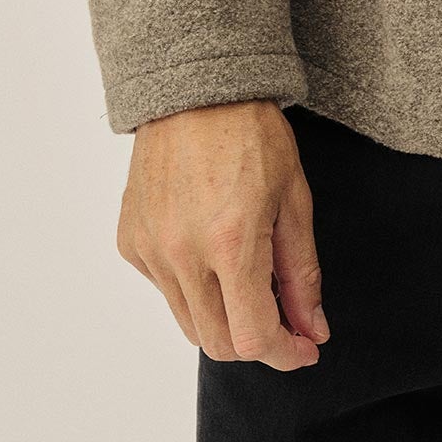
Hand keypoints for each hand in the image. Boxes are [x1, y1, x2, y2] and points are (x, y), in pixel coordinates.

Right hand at [117, 100, 329, 369]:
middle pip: (218, 343)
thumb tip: (312, 329)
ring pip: (189, 322)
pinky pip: (165, 290)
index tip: (304, 347)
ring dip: (224, 318)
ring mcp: (150, 250)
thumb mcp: (294, 198)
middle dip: (256, 342)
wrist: (195, 88)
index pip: (254, 338)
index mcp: (231, 242)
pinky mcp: (129, 242)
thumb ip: (301, 273)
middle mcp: (182, 254)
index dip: (285, 353)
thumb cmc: (251, 132)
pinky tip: (210, 247)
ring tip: (248, 275)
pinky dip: (193, 287)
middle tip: (283, 318)